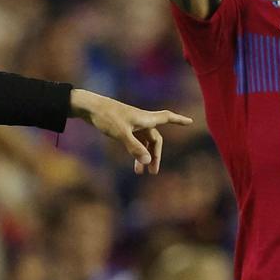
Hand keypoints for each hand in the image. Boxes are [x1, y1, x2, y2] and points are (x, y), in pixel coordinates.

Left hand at [70, 89, 192, 173]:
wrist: (89, 107)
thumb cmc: (106, 117)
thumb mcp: (121, 133)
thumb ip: (134, 148)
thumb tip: (147, 162)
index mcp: (145, 118)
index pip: (167, 117)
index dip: (179, 120)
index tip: (190, 121)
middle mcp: (141, 120)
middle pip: (155, 139)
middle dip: (155, 155)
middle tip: (153, 172)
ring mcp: (133, 124)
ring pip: (144, 142)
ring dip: (144, 156)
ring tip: (140, 172)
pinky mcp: (124, 127)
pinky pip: (136, 141)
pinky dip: (136, 152)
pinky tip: (133, 162)